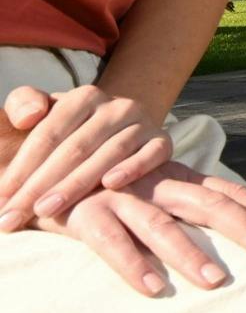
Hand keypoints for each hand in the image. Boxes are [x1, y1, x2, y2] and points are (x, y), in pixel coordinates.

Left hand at [0, 85, 171, 230]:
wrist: (117, 132)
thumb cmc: (69, 131)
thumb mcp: (43, 112)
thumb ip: (23, 102)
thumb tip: (30, 116)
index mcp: (83, 96)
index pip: (48, 133)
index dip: (21, 168)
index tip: (1, 200)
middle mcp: (116, 106)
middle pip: (75, 148)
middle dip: (40, 185)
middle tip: (14, 216)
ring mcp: (142, 123)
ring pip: (109, 153)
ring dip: (76, 184)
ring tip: (46, 211)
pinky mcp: (163, 141)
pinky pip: (151, 154)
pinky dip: (133, 168)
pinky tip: (111, 185)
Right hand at [36, 160, 245, 295]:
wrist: (47, 172)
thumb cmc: (108, 187)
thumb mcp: (153, 189)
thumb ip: (187, 203)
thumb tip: (234, 225)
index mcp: (176, 177)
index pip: (228, 191)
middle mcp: (156, 183)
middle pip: (210, 204)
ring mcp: (122, 197)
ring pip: (163, 226)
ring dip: (191, 254)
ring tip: (216, 282)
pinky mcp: (86, 215)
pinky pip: (111, 243)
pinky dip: (131, 264)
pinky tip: (151, 287)